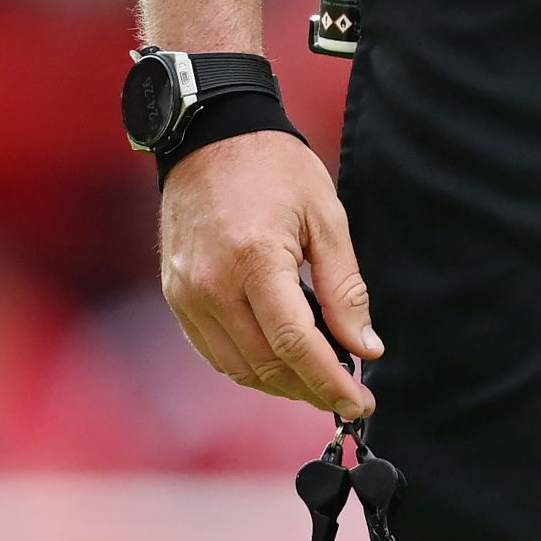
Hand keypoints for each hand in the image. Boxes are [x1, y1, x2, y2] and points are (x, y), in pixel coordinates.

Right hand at [158, 130, 380, 420]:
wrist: (210, 136)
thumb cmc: (276, 169)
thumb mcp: (326, 217)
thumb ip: (345, 288)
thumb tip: (365, 348)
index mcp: (255, 260)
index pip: (296, 344)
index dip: (330, 382)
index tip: (359, 405)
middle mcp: (212, 284)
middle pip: (266, 364)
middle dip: (310, 390)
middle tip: (346, 396)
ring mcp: (187, 293)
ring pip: (237, 367)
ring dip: (281, 385)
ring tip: (318, 382)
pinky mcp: (176, 296)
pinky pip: (213, 351)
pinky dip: (248, 367)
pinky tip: (279, 362)